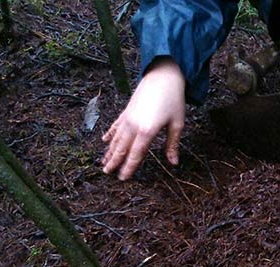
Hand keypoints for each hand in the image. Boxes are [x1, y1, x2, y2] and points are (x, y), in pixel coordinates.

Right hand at [102, 58, 185, 179]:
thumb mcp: (177, 124)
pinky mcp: (126, 111)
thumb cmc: (173, 99)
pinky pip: (116, 126)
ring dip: (110, 152)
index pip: (136, 155)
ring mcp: (128, 118)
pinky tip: (104, 141)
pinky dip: (110, 134)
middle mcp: (134, 126)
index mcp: (147, 131)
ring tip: (103, 163)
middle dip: (114, 162)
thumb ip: (172, 144)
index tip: (123, 178)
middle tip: (107, 174)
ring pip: (116, 139)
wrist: (163, 76)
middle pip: (122, 149)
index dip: (129, 168)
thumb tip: (173, 163)